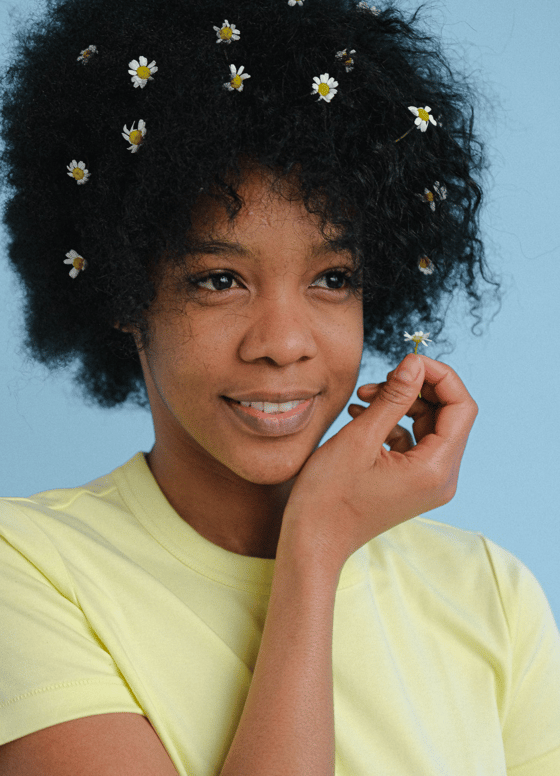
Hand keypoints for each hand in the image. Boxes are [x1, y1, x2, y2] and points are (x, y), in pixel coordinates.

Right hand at [280, 354, 477, 573]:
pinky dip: (391, 423)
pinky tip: (361, 415)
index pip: (461, 407)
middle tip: (380, 379)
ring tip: (363, 398)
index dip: (439, 376)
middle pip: (448, 415)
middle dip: (416, 389)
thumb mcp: (359, 438)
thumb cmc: (329, 495)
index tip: (408, 360)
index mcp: (436, 469)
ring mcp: (428, 483)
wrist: (313, 542)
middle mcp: (441, 478)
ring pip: (429, 426)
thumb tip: (415, 363)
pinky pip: (413, 442)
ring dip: (401, 404)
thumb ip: (393, 398)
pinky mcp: (412, 483)